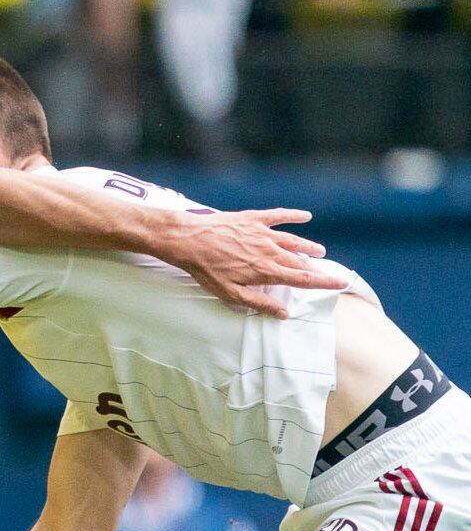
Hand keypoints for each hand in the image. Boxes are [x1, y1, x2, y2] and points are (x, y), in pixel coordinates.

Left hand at [166, 209, 346, 318]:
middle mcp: (270, 250)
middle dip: (315, 267)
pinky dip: (294, 216)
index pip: (302, 278)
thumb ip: (259, 302)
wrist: (189, 240)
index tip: (341, 283)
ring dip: (307, 246)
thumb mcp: (230, 294)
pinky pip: (279, 215)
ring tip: (319, 251)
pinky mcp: (253, 219)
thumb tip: (283, 314)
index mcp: (266, 270)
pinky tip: (305, 216)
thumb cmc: (206, 270)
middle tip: (326, 271)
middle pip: (300, 260)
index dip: (324, 282)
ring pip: (293, 240)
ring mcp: (263, 233)